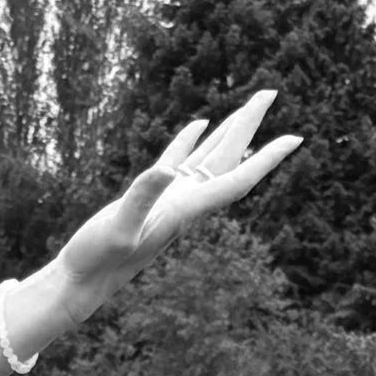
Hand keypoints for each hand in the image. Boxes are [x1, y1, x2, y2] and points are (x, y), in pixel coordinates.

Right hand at [56, 89, 301, 305]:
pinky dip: (191, 141)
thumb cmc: (96, 260)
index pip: (236, 179)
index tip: (295, 138)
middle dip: (250, 126)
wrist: (80, 284)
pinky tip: (199, 124)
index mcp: (184, 209)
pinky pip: (179, 162)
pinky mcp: (151, 200)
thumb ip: (142, 197)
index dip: (267, 159)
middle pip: (228, 159)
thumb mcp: (118, 227)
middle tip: (270, 90)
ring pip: (208, 159)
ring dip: (229, 133)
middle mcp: (185, 204)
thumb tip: (167, 169)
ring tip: (248, 107)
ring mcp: (169, 201)